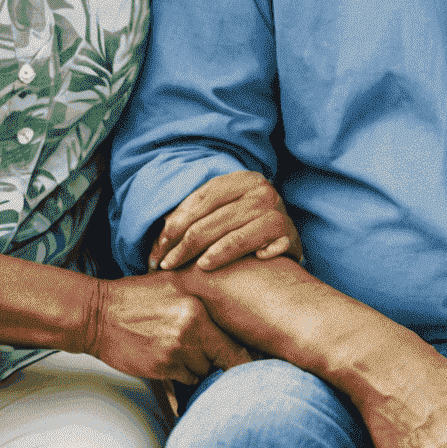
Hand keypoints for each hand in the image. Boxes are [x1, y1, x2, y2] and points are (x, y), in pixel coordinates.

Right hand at [85, 273, 254, 383]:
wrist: (97, 314)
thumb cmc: (137, 298)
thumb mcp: (174, 285)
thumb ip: (204, 300)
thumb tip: (238, 312)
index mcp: (198, 307)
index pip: (236, 341)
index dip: (246, 355)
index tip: (255, 360)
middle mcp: (191, 328)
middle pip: (222, 359)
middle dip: (217, 360)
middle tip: (208, 354)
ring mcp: (176, 350)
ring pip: (203, 370)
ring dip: (196, 366)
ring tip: (177, 348)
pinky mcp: (161, 367)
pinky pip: (185, 379)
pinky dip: (180, 374)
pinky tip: (166, 357)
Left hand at [150, 171, 303, 272]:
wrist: (287, 245)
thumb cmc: (246, 231)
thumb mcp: (222, 215)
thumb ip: (195, 220)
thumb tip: (158, 240)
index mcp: (242, 178)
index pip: (201, 198)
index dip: (175, 223)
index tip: (158, 248)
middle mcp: (262, 189)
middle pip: (213, 218)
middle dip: (184, 244)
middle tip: (166, 265)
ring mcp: (278, 210)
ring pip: (233, 234)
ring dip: (207, 254)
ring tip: (191, 269)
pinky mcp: (288, 233)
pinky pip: (257, 246)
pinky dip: (239, 255)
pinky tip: (222, 268)